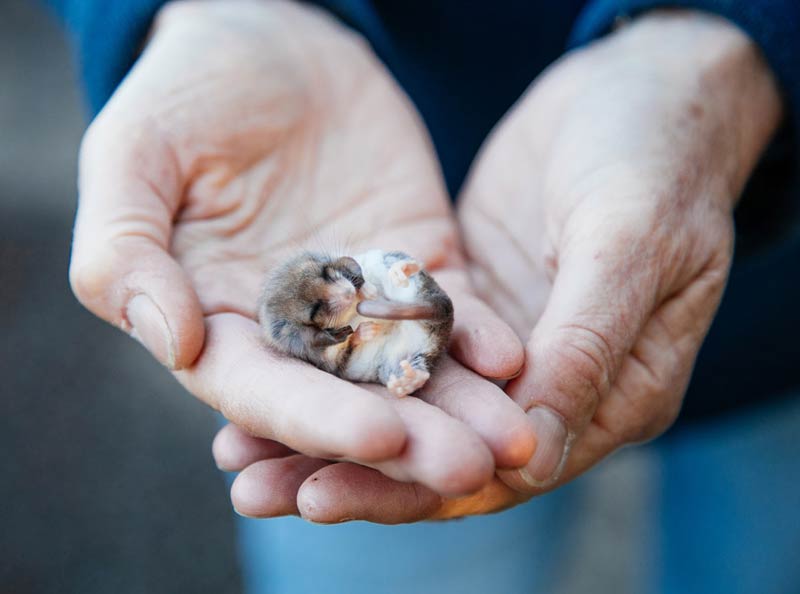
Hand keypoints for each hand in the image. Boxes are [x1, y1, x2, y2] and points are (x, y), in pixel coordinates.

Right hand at [69, 0, 534, 497]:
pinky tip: (514, 359)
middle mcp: (293, 331)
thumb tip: (173, 341)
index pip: (266, 394)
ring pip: (409, 370)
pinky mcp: (410, 264)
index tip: (382, 439)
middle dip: (410, 441)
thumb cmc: (185, 93)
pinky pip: (447, 309)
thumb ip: (127, 251)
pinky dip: (479, 336)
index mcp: (218, 323)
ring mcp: (359, 302)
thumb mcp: (133, 156)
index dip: (320, 422)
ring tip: (514, 438)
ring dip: (461, 408)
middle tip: (472, 469)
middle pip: (350, 400)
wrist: (269, 41)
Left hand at [213, 10, 782, 520]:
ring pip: (414, 404)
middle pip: (446, 448)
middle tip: (257, 491)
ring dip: (332, 426)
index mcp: (618, 391)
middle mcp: (560, 382)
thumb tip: (528, 453)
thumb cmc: (658, 156)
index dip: (415, 485)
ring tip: (241, 454)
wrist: (638, 85)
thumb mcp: (630, 239)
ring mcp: (511, 342)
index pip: (506, 466)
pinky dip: (343, 363)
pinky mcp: (470, 299)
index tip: (326, 489)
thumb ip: (586, 342)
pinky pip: (399, 344)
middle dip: (351, 472)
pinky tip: (280, 369)